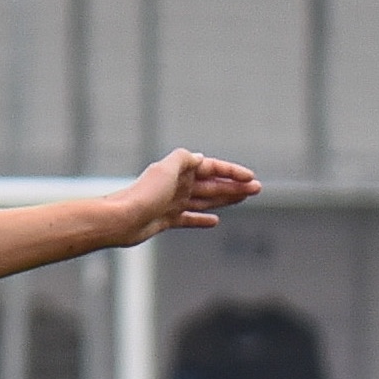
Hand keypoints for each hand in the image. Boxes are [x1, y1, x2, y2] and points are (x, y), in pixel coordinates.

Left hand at [108, 150, 261, 245]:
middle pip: (211, 185)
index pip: (212, 168)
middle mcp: (177, 185)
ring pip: (205, 200)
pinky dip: (202, 219)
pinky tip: (215, 221)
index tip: (251, 178)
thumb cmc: (145, 193)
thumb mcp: (167, 168)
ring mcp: (172, 203)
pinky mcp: (166, 220)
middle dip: (234, 186)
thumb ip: (184, 159)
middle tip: (256, 190)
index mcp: (180, 170)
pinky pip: (189, 218)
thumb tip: (200, 157)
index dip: (232, 172)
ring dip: (225, 199)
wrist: (122, 219)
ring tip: (243, 199)